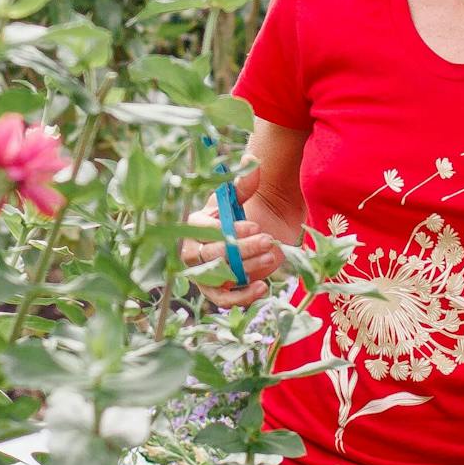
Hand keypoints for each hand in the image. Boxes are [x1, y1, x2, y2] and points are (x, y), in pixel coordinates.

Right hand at [178, 164, 286, 308]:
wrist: (252, 236)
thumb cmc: (240, 214)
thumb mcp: (240, 198)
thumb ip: (244, 183)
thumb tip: (252, 163)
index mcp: (195, 224)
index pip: (203, 229)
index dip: (228, 229)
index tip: (254, 224)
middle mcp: (193, 251)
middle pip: (212, 254)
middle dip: (241, 248)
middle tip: (267, 239)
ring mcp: (203, 274)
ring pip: (220, 276)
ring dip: (246, 269)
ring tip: (271, 256)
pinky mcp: (216, 292)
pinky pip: (224, 300)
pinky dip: (243, 297)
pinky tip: (263, 287)